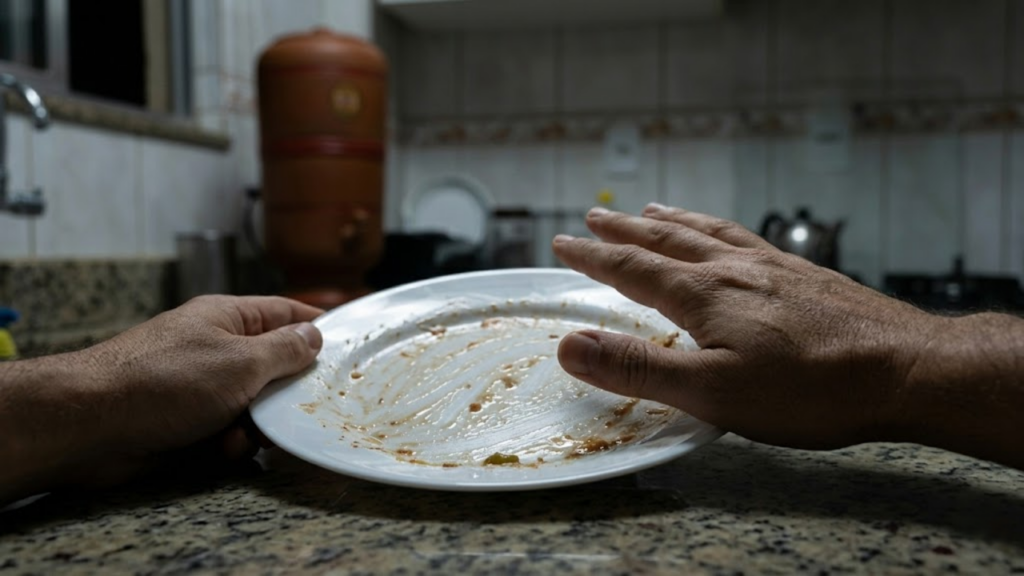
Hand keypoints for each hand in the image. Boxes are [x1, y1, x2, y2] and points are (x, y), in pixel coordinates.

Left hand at [2, 295, 322, 496]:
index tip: (350, 346)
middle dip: (288, 392)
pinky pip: (227, 430)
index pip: (285, 313)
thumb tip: (314, 337)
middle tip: (305, 408)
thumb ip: (285, 351)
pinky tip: (221, 449)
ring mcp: (199, 385)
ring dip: (258, 424)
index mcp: (228, 318)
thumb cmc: (164, 380)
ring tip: (245, 435)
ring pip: (253, 405)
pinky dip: (230, 442)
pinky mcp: (186, 421)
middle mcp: (215, 347)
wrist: (92, 424)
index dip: (317, 328)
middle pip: (273, 365)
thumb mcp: (241, 361)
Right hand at [552, 204, 943, 449]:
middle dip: (624, 232)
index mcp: (705, 295)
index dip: (593, 258)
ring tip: (652, 211)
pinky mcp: (804, 275)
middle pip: (666, 241)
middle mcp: (734, 269)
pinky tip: (730, 238)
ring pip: (709, 233)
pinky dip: (720, 230)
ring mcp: (773, 267)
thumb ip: (638, 369)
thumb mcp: (712, 392)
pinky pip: (748, 238)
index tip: (564, 244)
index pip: (633, 269)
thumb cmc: (810, 388)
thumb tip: (570, 346)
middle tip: (595, 217)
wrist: (905, 369)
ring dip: (671, 221)